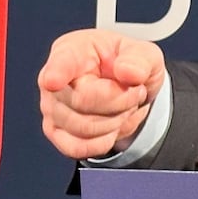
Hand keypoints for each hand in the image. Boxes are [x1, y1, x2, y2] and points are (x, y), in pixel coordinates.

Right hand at [37, 29, 165, 159]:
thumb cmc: (127, 65)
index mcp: (73, 50)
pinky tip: (113, 125)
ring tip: (125, 105)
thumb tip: (128, 72)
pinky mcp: (56, 133)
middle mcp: (54, 79)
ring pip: (84, 128)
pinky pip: (78, 148)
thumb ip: (140, 59)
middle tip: (134, 91)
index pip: (62, 63)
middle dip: (121, 101)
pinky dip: (104, 141)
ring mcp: (51, 108)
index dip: (56, 73)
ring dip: (116, 120)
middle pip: (83, 102)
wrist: (128, 88)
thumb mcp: (145, 54)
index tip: (53, 81)